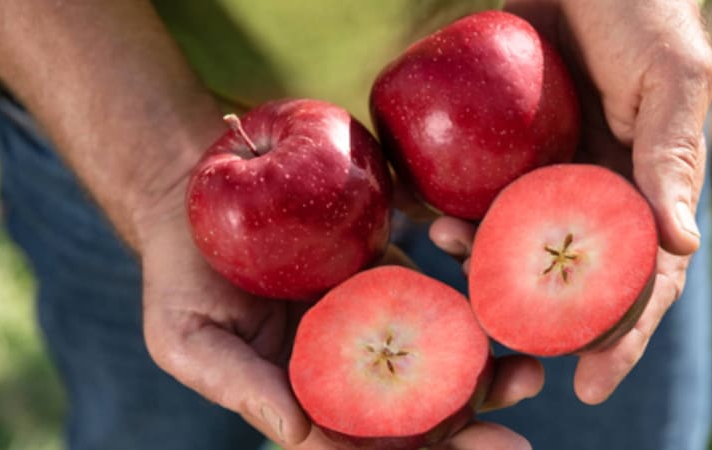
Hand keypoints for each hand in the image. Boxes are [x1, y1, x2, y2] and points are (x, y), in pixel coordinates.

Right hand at [137, 184, 542, 449]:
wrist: (202, 197)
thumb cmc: (183, 272)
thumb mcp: (187, 335)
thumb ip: (238, 385)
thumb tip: (297, 433)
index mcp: (303, 395)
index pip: (358, 445)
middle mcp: (345, 367)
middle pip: (411, 415)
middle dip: (463, 434)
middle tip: (515, 446)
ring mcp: (371, 321)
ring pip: (434, 363)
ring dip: (483, 378)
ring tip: (528, 376)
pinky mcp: (388, 275)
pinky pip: (435, 301)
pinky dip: (467, 309)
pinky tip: (499, 304)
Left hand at [431, 0, 711, 403]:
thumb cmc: (645, 14)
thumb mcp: (673, 80)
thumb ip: (672, 159)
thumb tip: (680, 245)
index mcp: (638, 195)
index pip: (637, 282)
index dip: (620, 337)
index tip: (591, 386)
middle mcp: (584, 196)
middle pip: (560, 278)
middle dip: (532, 318)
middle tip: (498, 344)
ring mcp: (534, 176)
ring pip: (504, 241)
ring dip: (477, 260)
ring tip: (450, 249)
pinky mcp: (493, 151)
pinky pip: (466, 191)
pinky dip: (445, 207)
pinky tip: (425, 213)